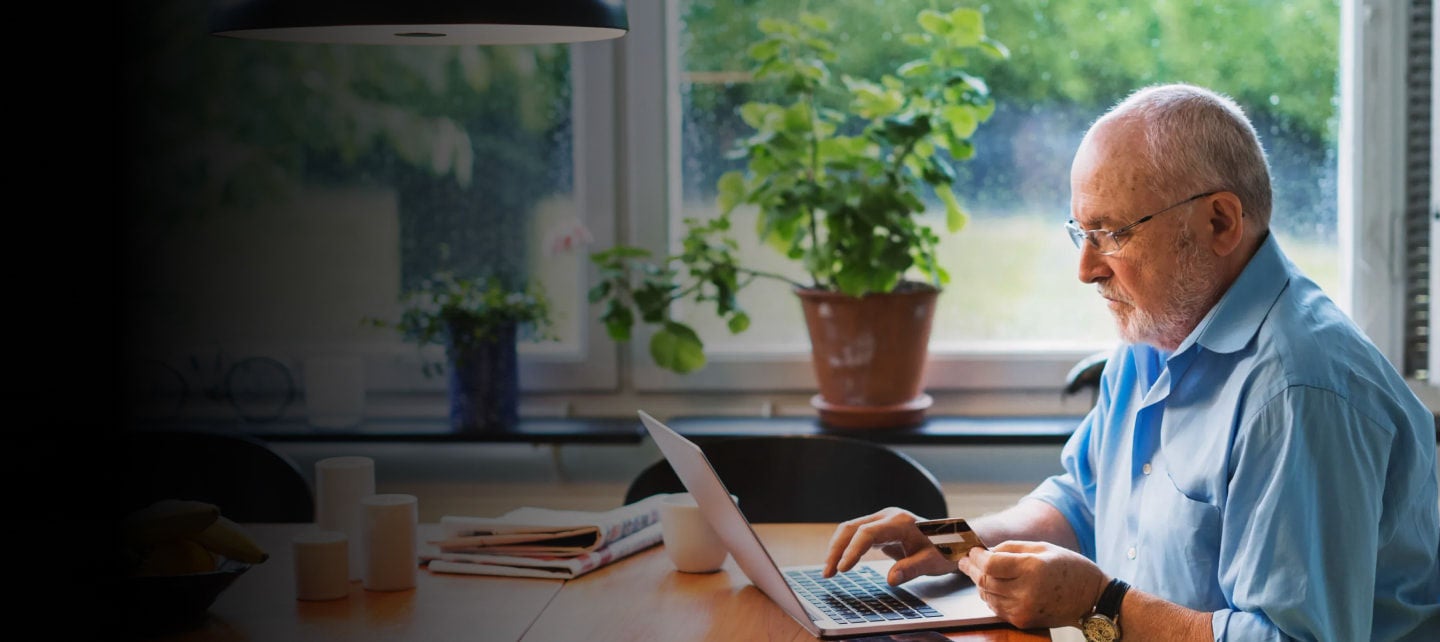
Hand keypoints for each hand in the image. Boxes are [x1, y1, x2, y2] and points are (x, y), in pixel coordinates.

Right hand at [822, 507, 956, 584]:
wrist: (953, 540)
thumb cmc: (945, 550)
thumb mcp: (933, 562)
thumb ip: (912, 568)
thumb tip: (891, 580)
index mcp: (900, 521)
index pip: (867, 533)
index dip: (852, 550)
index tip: (843, 569)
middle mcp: (887, 516)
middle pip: (852, 527)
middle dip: (836, 549)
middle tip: (828, 572)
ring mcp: (882, 521)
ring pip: (850, 529)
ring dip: (837, 548)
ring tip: (829, 571)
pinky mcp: (879, 528)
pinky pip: (856, 535)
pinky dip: (845, 548)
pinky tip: (839, 563)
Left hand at [956, 540, 1107, 629]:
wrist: (1092, 598)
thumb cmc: (1070, 568)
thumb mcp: (1042, 547)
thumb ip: (1010, 548)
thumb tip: (984, 551)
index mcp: (1032, 568)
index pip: (990, 564)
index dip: (976, 557)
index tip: (971, 551)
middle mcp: (1026, 591)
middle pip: (985, 580)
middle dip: (972, 569)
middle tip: (966, 561)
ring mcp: (1024, 609)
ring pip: (987, 595)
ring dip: (981, 583)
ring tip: (982, 573)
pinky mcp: (1023, 621)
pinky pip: (996, 608)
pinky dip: (991, 596)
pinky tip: (995, 587)